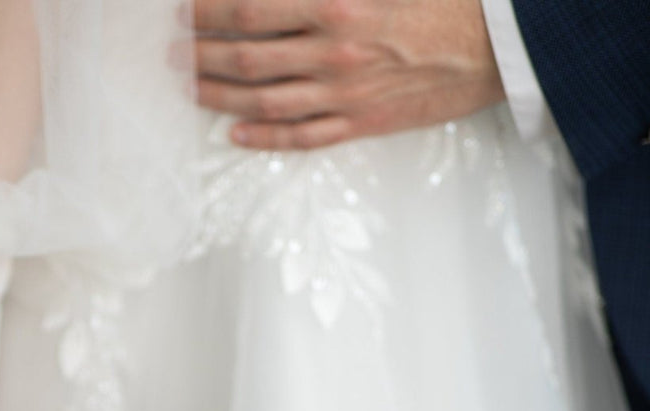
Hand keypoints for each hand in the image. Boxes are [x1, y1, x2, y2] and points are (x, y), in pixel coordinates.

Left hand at [190, 0, 504, 151]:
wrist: (501, 42)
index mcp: (336, 1)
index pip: (249, 8)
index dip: (206, 11)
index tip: (180, 10)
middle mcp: (333, 52)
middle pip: (247, 57)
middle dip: (201, 53)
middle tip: (169, 52)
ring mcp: (346, 93)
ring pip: (264, 99)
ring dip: (220, 94)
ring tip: (190, 87)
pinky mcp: (363, 122)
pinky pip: (302, 136)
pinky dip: (264, 136)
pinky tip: (236, 132)